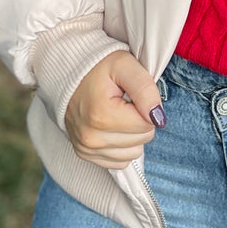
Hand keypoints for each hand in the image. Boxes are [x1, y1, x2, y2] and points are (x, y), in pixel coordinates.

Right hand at [63, 48, 165, 168]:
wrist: (68, 72)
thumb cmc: (98, 67)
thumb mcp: (125, 66)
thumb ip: (145, 89)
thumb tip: (158, 118)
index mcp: (102, 116)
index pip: (148, 125)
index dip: (145, 106)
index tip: (129, 94)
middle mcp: (91, 138)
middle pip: (142, 140)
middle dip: (138, 120)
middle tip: (122, 102)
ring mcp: (86, 149)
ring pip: (134, 153)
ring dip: (131, 134)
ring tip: (116, 113)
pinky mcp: (84, 154)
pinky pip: (119, 161)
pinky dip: (120, 146)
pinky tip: (111, 127)